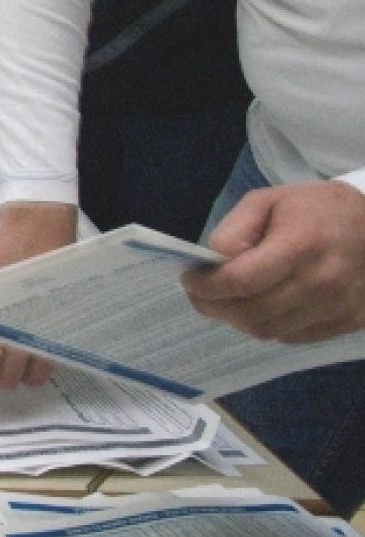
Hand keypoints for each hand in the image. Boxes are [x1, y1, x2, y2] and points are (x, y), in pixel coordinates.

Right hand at [0, 203, 74, 397]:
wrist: (36, 227)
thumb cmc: (54, 261)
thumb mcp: (58, 296)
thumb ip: (51, 322)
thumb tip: (52, 339)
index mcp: (44, 333)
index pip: (35, 372)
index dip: (26, 381)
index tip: (21, 384)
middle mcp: (22, 330)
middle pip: (6, 373)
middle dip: (0, 382)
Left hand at [184, 181, 364, 343]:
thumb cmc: (315, 208)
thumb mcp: (268, 200)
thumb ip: (236, 227)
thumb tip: (214, 258)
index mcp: (301, 245)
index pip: (243, 280)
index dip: (208, 285)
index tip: (188, 279)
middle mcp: (322, 282)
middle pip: (252, 312)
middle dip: (214, 306)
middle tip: (198, 294)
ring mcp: (337, 307)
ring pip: (269, 331)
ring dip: (236, 320)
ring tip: (223, 302)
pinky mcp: (347, 322)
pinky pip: (292, 337)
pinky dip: (266, 326)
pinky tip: (258, 307)